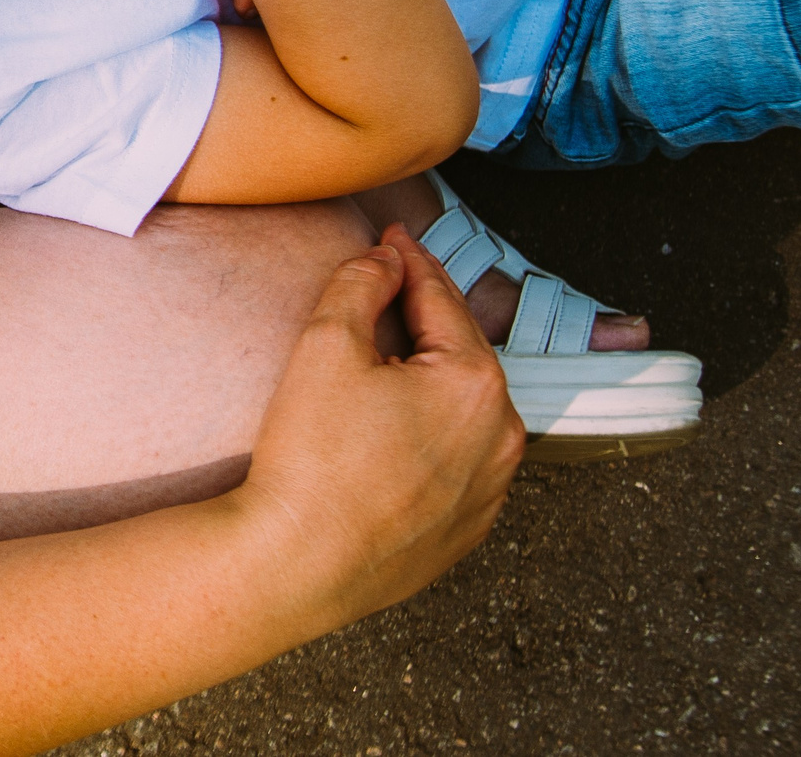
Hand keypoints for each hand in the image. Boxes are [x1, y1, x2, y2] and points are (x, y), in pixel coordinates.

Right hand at [230, 226, 523, 631]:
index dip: (411, 262)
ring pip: (467, 411)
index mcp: (476, 383)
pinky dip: (437, 434)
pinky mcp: (468, 529)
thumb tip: (385, 260)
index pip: (442, 301)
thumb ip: (359, 285)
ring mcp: (491, 490)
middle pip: (462, 354)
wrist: (297, 562)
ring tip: (392, 357)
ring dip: (436, 378)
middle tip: (389, 286)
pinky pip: (462, 463)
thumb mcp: (325, 347)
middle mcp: (502, 437)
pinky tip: (398, 429)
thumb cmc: (312, 457)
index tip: (391, 238)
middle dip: (428, 318)